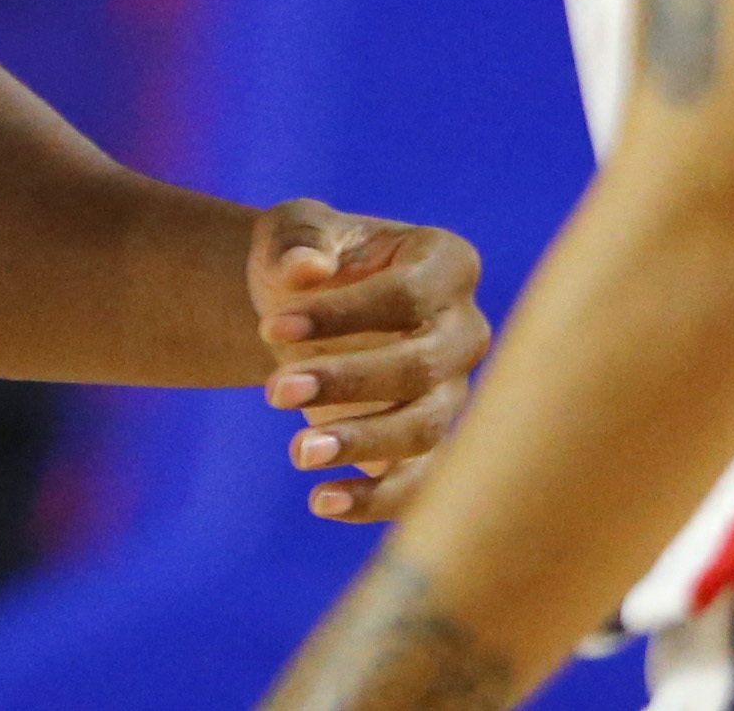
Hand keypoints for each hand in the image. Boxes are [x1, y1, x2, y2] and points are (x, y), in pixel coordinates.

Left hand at [249, 199, 489, 523]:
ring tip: (298, 451)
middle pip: (423, 365)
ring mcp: (452, 392)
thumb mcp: (293, 232)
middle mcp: (463, 330)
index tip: (270, 327)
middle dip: (349, 381)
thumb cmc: (305, 259)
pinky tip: (322, 501)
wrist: (300, 311)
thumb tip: (306, 268)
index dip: (342, 315)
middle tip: (273, 391)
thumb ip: (298, 240)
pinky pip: (418, 483)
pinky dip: (377, 500)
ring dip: (362, 442)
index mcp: (446, 264)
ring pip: (425, 429)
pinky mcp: (428, 445)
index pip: (408, 295)